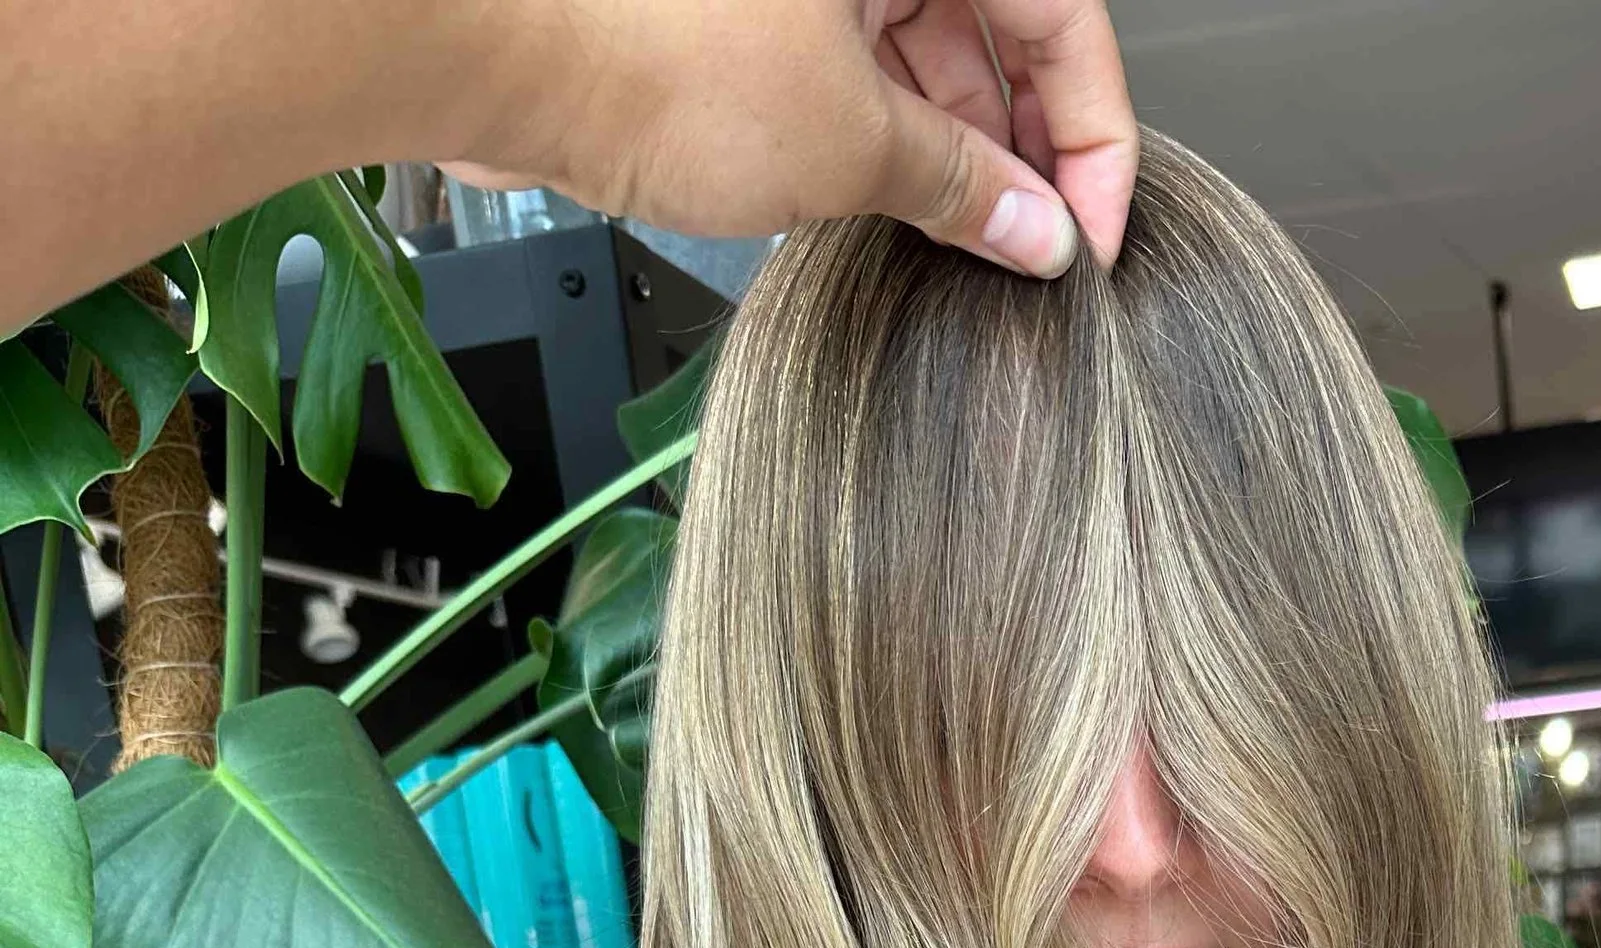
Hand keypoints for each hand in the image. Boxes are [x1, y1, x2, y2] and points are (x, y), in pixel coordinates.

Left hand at [440, 0, 1138, 278]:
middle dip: (1022, 145)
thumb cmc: (640, 43)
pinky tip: (893, 211)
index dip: (1094, 136)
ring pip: (921, 46)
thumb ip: (959, 189)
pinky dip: (882, 134)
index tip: (1092, 232)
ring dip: (952, 148)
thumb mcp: (847, 141)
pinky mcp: (743, 11)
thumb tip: (1032, 233)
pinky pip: (850, 62)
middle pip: (992, 25)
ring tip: (963, 246)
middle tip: (1034, 251)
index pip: (1062, 12)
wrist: (487, 43)